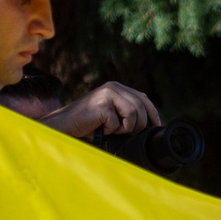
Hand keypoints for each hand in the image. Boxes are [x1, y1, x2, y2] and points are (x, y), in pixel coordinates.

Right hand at [41, 82, 161, 141]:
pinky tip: (99, 128)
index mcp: (117, 87)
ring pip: (133, 115)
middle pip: (140, 107)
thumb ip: (126, 110)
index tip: (156, 125)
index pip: (143, 98)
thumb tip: (149, 122)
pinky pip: (118, 124)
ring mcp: (107, 94)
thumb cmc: (87, 123)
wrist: (64, 125)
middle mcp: (113, 87)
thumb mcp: (111, 113)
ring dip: (123, 128)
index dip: (152, 113)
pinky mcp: (102, 105)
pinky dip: (110, 131)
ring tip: (109, 129)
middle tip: (123, 132)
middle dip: (137, 124)